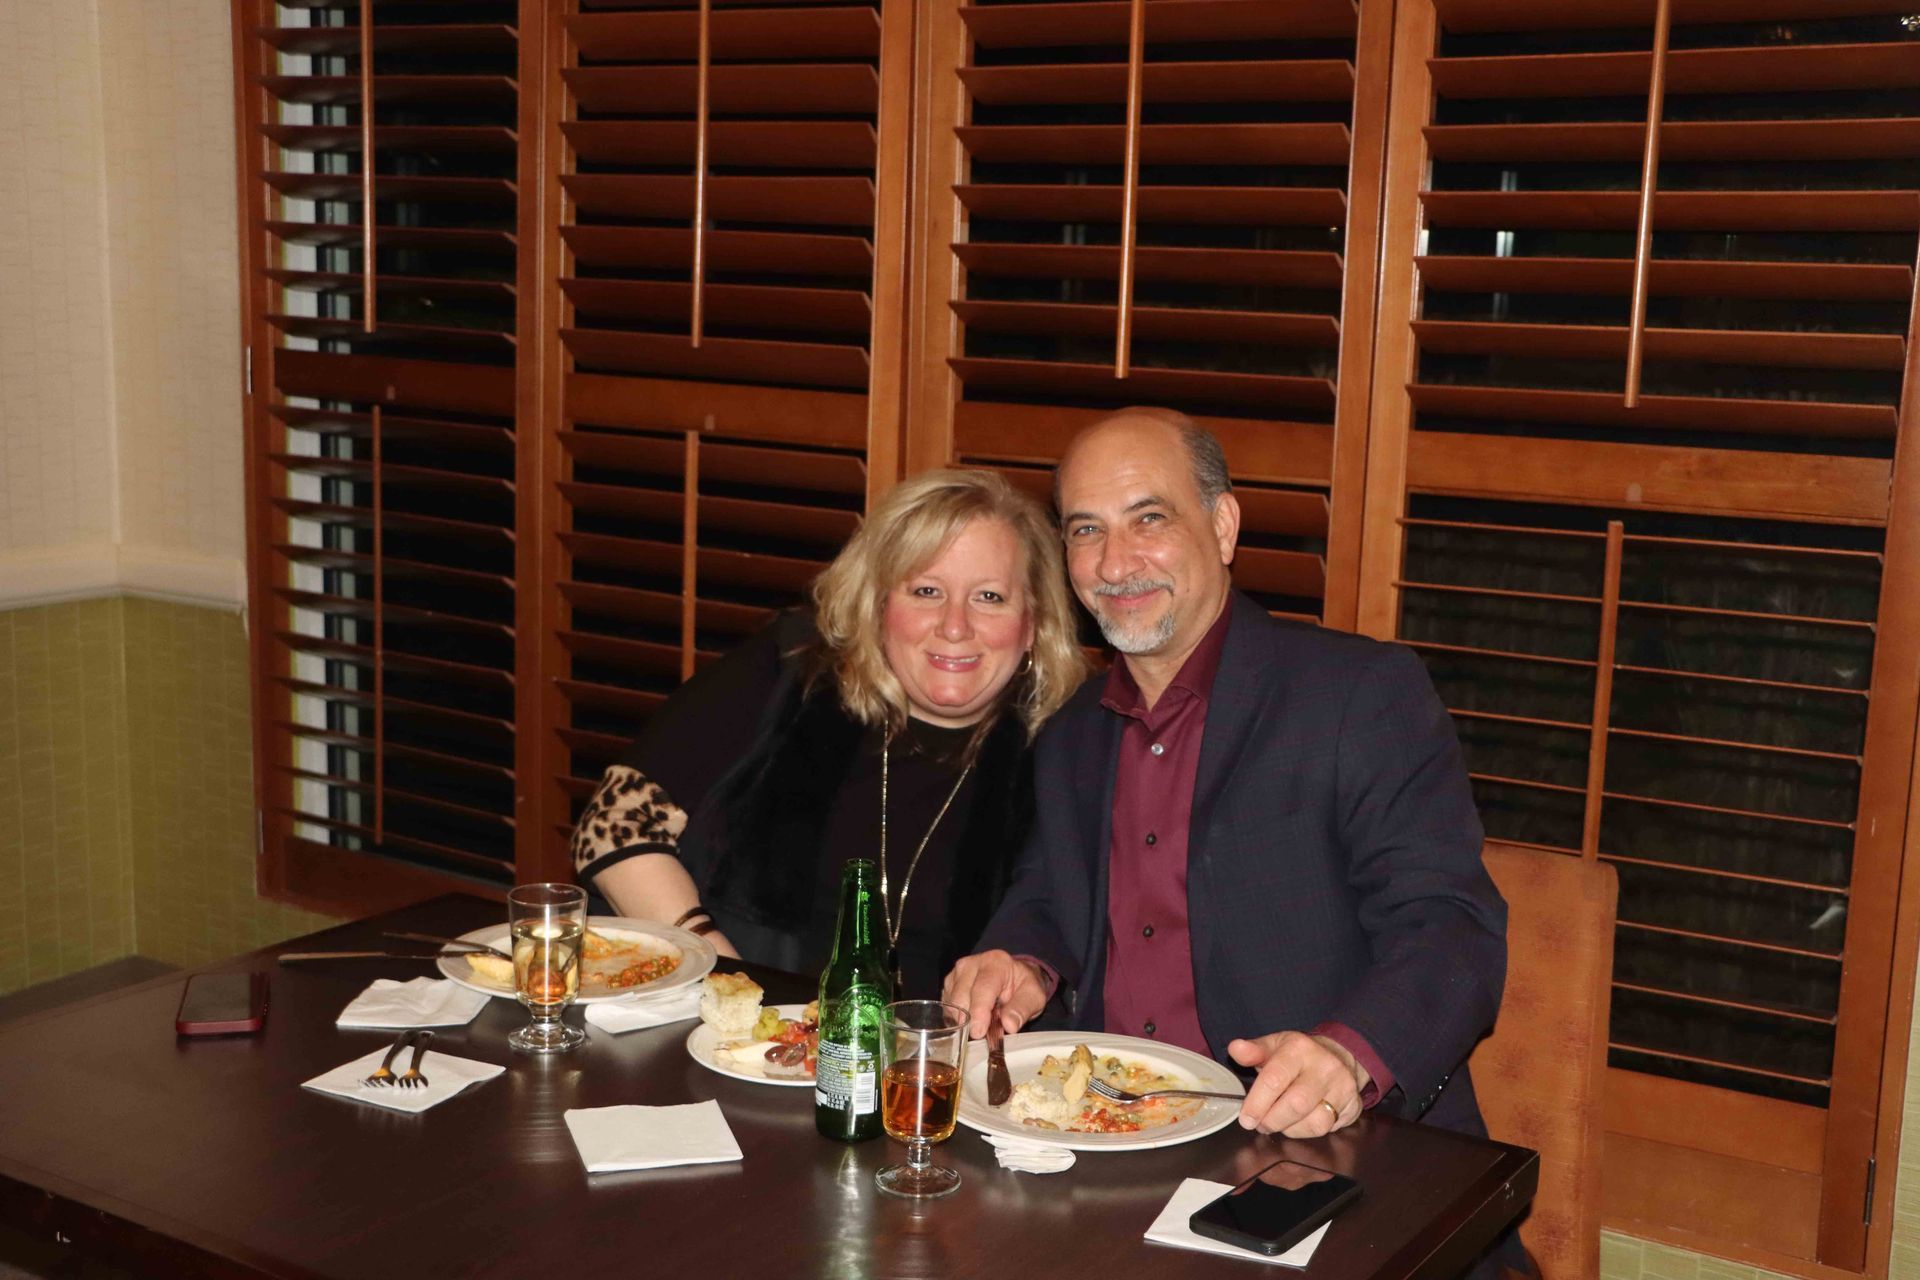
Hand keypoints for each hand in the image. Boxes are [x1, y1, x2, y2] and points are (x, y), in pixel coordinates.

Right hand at [941, 950, 1047, 1038]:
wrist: (1013, 976)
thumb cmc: (1023, 986)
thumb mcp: (1034, 996)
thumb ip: (1023, 1009)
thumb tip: (1009, 1025)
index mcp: (995, 963)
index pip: (982, 989)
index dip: (979, 1012)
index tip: (978, 1033)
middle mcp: (972, 964)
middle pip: (962, 998)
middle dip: (970, 1021)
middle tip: (983, 1035)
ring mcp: (957, 973)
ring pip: (951, 1005)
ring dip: (964, 1021)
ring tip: (982, 1023)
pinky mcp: (949, 984)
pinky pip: (947, 1008)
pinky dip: (957, 1019)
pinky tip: (972, 1019)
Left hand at [1227, 1032, 1369, 1137]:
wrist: (1340, 1055)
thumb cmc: (1299, 1055)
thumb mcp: (1274, 1046)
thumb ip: (1253, 1051)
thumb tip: (1235, 1049)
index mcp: (1299, 1049)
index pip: (1275, 1079)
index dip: (1257, 1103)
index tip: (1246, 1119)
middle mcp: (1325, 1067)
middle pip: (1296, 1104)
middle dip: (1273, 1120)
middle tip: (1261, 1124)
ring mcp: (1343, 1086)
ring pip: (1315, 1122)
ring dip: (1290, 1129)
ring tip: (1280, 1121)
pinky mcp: (1354, 1105)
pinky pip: (1329, 1129)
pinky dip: (1308, 1132)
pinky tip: (1299, 1122)